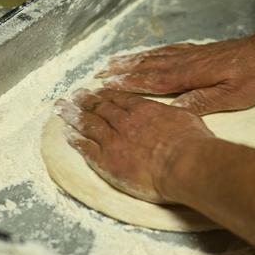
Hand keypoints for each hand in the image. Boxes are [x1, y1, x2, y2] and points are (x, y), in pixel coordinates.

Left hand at [57, 88, 213, 203]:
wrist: (184, 163)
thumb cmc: (192, 144)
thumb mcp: (188, 118)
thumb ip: (176, 113)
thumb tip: (179, 108)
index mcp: (144, 110)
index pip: (119, 99)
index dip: (105, 94)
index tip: (96, 91)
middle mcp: (125, 121)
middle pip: (100, 108)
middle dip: (85, 101)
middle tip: (74, 96)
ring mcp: (113, 141)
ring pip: (88, 124)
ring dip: (73, 115)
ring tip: (62, 109)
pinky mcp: (107, 161)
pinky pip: (85, 148)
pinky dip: (75, 139)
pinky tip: (67, 134)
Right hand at [96, 32, 254, 114]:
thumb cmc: (253, 76)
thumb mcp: (231, 96)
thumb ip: (202, 102)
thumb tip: (175, 110)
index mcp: (190, 75)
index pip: (151, 81)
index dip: (126, 83)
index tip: (105, 85)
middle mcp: (185, 61)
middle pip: (146, 66)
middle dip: (120, 71)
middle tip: (97, 74)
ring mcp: (191, 53)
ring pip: (153, 56)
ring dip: (130, 60)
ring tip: (110, 63)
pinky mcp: (198, 50)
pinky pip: (167, 50)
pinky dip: (150, 52)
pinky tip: (144, 54)